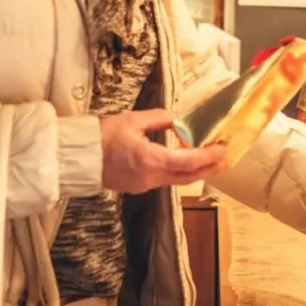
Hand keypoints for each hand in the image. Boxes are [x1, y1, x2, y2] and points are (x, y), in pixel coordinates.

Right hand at [100, 109, 226, 192]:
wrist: (78, 157)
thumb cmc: (102, 136)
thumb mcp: (133, 120)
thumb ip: (160, 119)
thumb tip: (180, 118)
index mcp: (151, 160)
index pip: (189, 161)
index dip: (209, 156)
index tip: (224, 149)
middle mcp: (151, 177)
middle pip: (189, 176)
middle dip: (210, 168)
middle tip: (227, 158)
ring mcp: (145, 185)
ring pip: (178, 180)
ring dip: (197, 171)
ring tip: (212, 161)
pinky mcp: (139, 187)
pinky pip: (166, 180)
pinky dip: (180, 172)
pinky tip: (185, 163)